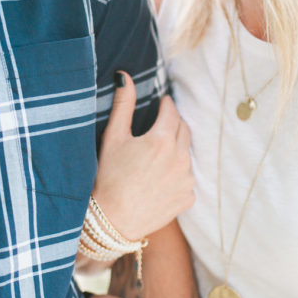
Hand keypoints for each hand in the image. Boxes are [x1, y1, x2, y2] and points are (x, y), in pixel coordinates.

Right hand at [93, 73, 193, 239]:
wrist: (112, 221)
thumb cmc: (108, 177)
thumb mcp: (113, 138)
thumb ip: (123, 104)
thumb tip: (125, 76)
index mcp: (162, 140)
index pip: (172, 112)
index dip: (165, 106)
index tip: (160, 105)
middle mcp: (180, 158)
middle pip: (184, 130)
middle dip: (173, 125)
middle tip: (158, 128)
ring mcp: (187, 179)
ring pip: (187, 154)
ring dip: (176, 150)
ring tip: (155, 158)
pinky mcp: (188, 197)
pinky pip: (187, 178)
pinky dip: (177, 174)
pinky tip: (159, 179)